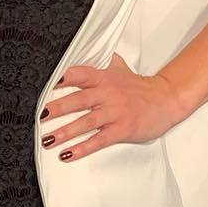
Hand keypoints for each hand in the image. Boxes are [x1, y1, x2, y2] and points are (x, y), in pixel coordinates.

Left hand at [38, 53, 184, 161]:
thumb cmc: (142, 88)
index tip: (46, 85)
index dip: (63, 79)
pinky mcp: (122, 129)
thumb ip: (107, 63)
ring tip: (47, 140)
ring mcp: (115, 113)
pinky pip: (98, 140)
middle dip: (57, 109)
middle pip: (78, 100)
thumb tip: (99, 52)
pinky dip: (82, 148)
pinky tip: (68, 154)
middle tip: (40, 116)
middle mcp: (108, 94)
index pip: (80, 74)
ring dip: (64, 132)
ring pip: (85, 122)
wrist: (168, 99)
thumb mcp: (123, 70)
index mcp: (105, 78)